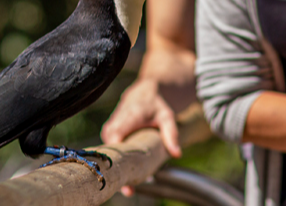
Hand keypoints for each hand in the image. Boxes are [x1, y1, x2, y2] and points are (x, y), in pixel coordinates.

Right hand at [101, 79, 181, 196]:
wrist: (143, 94)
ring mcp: (109, 131)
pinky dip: (118, 163)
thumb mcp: (167, 116)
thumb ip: (171, 134)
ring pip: (108, 153)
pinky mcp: (109, 136)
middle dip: (117, 172)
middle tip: (129, 191)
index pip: (115, 139)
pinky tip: (129, 176)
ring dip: (118, 169)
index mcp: (127, 118)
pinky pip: (110, 151)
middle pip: (109, 151)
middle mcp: (114, 125)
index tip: (123, 176)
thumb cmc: (156, 105)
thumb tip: (177, 153)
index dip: (116, 158)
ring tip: (130, 188)